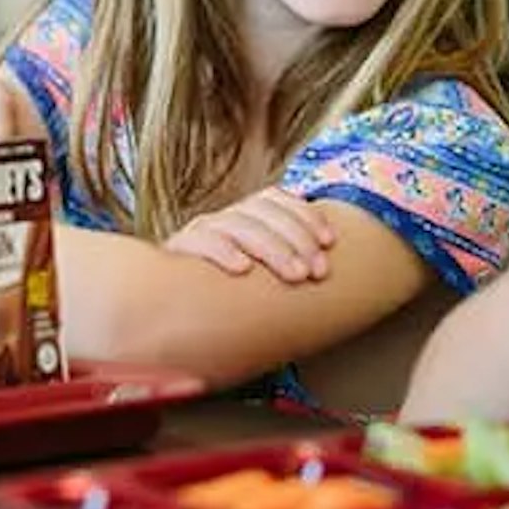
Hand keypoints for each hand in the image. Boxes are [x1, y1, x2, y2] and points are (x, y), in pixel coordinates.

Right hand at [165, 188, 336, 284]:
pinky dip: (222, 251)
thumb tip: (329, 264)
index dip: (306, 215)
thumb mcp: (264, 277)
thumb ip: (288, 265)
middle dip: (296, 239)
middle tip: (317, 272)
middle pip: (263, 212)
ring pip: (238, 225)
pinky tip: (243, 269)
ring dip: (272, 248)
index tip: (330, 242)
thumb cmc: (234, 297)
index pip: (276, 198)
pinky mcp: (179, 250)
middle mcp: (224, 218)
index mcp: (245, 216)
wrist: (179, 310)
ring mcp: (201, 231)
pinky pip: (201, 242)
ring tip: (295, 275)